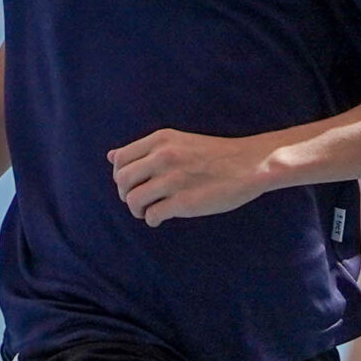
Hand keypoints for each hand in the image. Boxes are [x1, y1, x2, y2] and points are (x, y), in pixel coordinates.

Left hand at [109, 128, 268, 225]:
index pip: (119, 159)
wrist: (250, 164)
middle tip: (140, 200)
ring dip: (137, 210)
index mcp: (161, 140)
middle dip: (126, 195)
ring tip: (150, 211)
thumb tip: (110, 156)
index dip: (120, 176)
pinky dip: (152, 220)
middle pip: (121, 181)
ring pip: (133, 200)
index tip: (134, 183)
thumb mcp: (177, 141)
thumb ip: (145, 150)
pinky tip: (162, 218)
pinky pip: (152, 215)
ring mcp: (173, 180)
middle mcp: (163, 157)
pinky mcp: (184, 202)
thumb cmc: (215, 154)